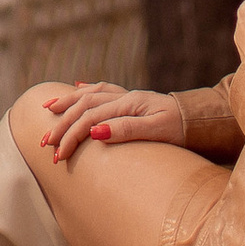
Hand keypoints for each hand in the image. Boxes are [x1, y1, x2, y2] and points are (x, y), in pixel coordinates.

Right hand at [33, 82, 187, 161]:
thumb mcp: (157, 131)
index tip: (58, 156)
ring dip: (67, 103)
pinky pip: (102, 90)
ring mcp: (127, 97)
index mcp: (128, 104)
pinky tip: (77, 89)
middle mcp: (124, 97)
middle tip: (45, 143)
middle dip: (62, 124)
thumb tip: (96, 131)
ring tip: (47, 109)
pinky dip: (86, 91)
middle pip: (84, 106)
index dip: (71, 135)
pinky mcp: (130, 101)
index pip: (90, 118)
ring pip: (89, 95)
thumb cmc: (181, 128)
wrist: (199, 120)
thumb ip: (127, 129)